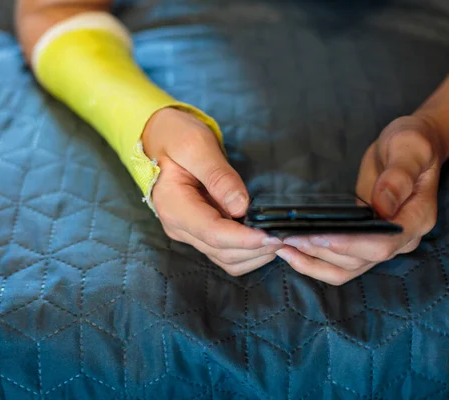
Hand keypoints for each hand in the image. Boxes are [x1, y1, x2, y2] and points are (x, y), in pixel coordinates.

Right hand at [142, 107, 282, 275]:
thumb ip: (218, 175)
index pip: (213, 234)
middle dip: (257, 248)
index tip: (274, 235)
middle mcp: (180, 227)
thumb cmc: (175, 136)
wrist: (160, 138)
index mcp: (175, 207)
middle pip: (223, 252)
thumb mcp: (195, 145)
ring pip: (227, 259)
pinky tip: (267, 237)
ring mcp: (191, 232)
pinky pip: (227, 252)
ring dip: (256, 254)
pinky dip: (250, 251)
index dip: (246, 239)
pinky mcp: (202, 232)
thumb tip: (242, 207)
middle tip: (288, 234)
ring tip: (282, 237)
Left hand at [275, 116, 442, 284]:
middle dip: (320, 252)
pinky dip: (315, 262)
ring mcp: (382, 244)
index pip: (383, 245)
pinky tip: (291, 250)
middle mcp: (402, 240)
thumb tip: (383, 205)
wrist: (411, 149)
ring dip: (312, 263)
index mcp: (417, 219)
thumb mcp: (409, 148)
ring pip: (346, 268)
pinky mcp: (364, 242)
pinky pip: (341, 262)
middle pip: (359, 261)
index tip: (318, 236)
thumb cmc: (412, 143)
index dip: (349, 245)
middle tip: (287, 237)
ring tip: (281, 247)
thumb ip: (398, 175)